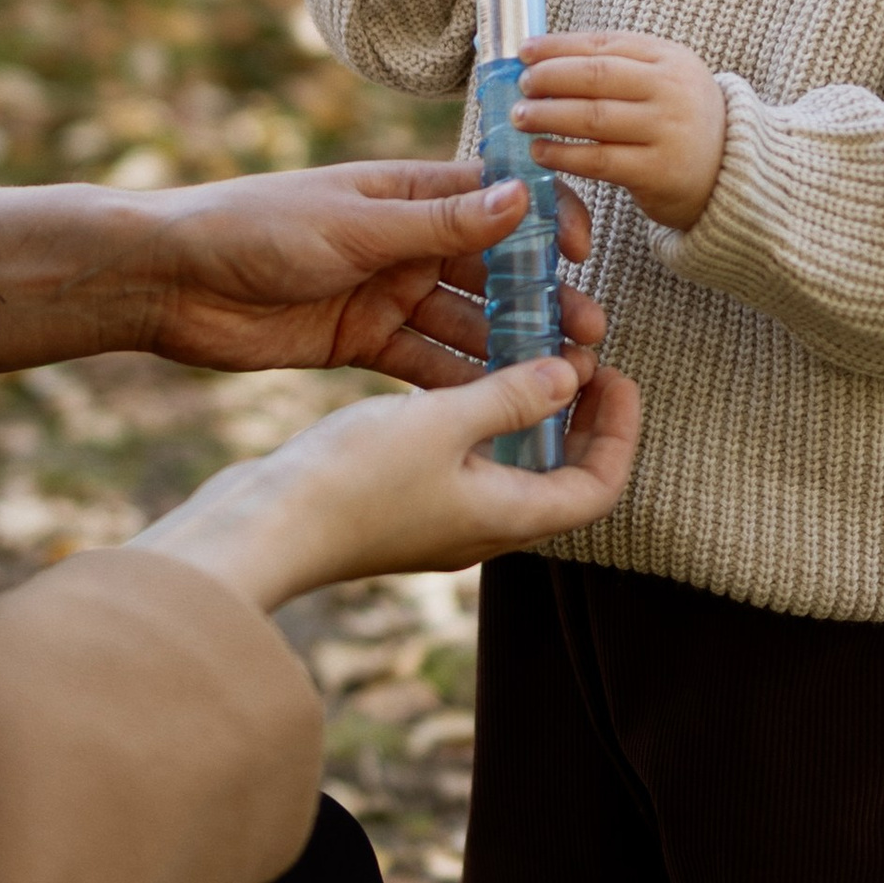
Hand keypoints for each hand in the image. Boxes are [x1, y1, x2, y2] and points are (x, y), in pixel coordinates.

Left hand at [0, 162, 607, 386]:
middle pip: (492, 274)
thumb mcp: (352, 223)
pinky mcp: (362, 344)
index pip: (498, 202)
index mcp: (408, 195)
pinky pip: (426, 367)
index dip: (546, 227)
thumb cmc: (254, 227)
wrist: (172, 280)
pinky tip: (504, 410)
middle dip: (542, 304)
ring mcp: (387, 296)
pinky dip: (463, 386)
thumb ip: (437, 222)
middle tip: (589, 339)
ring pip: (467, 326)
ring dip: (512, 351)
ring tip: (560, 382)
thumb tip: (521, 199)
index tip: (582, 258)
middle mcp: (407, 244)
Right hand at [136, 352, 641, 612]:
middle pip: (562, 479)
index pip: (599, 488)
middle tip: (579, 357)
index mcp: (508, 518)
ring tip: (526, 354)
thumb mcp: (442, 422)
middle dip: (581, 419)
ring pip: (511, 468)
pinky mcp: (402, 507)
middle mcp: (483, 528)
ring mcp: (440, 521)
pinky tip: (459, 376)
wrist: (261, 527)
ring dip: (528, 415)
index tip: (615, 373)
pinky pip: (464, 463)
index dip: (622, 432)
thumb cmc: (351, 481)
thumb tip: (570, 375)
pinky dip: (480, 421)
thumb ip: (511, 396)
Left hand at [517, 29, 728, 232]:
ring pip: (593, 118)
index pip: (604, 44)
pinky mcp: (658, 171)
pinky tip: (540, 151)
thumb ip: (618, 67)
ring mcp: (667, 130)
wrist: (732, 172)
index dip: (558, 46)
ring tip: (520, 118)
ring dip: (548, 116)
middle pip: (596, 76)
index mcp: (669, 57)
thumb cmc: (679, 122)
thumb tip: (544, 59)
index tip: (523, 52)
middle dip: (549, 78)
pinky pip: (599, 160)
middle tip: (520, 87)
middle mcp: (671, 89)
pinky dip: (563, 155)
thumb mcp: (664, 81)